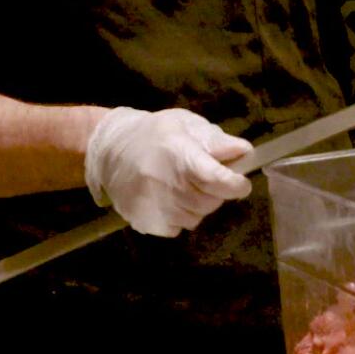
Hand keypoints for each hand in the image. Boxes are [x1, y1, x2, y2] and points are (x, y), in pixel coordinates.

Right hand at [82, 108, 252, 236]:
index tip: (241, 183)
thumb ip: (216, 141)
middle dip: (216, 191)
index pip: (214, 178)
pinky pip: (178, 228)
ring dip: (198, 205)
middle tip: (204, 177)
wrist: (109, 150)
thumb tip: (245, 152)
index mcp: (178, 155)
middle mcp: (165, 184)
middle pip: (210, 201)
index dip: (234, 184)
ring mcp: (154, 207)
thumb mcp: (185, 125)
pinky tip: (168, 198)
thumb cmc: (154, 134)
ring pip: (196, 217)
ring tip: (182, 185)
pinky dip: (179, 217)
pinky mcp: (145, 223)